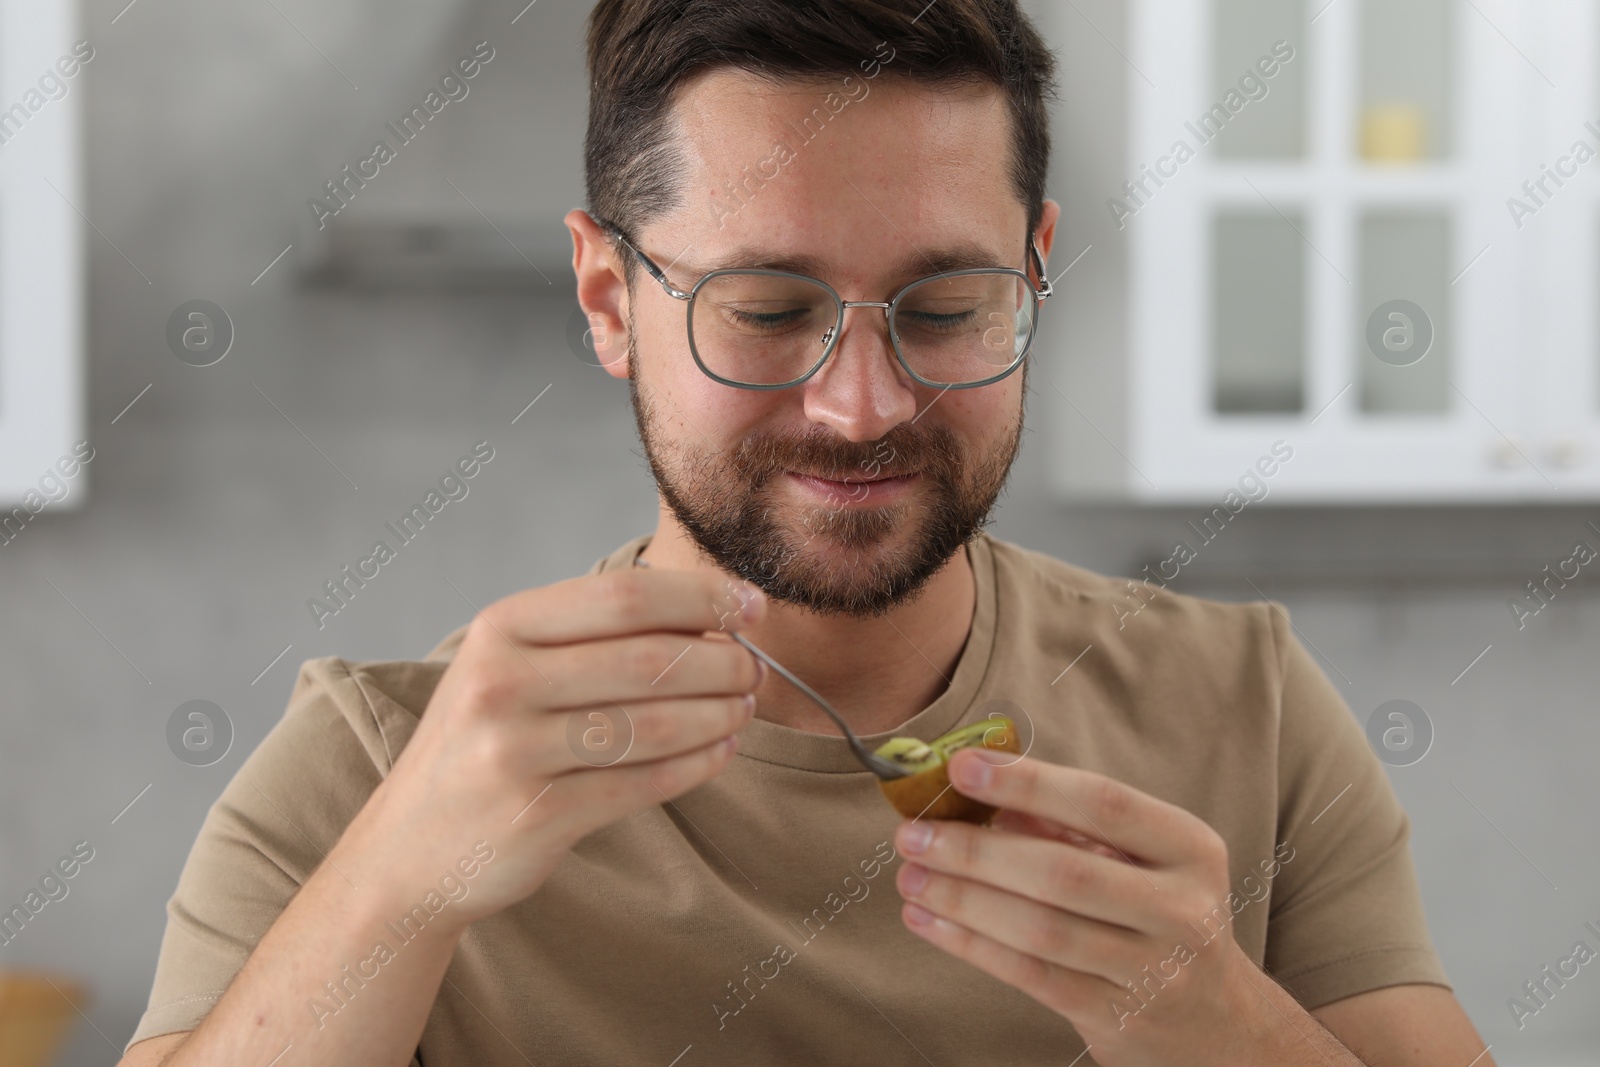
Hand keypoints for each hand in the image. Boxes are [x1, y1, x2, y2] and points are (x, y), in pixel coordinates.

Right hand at [331, 566, 766, 931]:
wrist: (410, 848)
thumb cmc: (484, 741)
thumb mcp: (515, 667)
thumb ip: (594, 637)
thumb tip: (711, 616)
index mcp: (501, 627)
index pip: (624, 596)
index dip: (701, 597)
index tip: (751, 605)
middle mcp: (501, 682)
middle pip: (647, 658)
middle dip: (721, 661)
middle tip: (753, 669)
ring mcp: (513, 751)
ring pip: (653, 723)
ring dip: (717, 714)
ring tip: (743, 708)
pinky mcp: (536, 813)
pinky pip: (642, 783)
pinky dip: (696, 765)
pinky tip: (719, 752)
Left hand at [891, 750, 1267, 1066]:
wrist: (1216, 1021)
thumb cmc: (1158, 913)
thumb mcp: (1139, 858)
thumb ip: (1068, 822)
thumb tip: (981, 787)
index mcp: (1190, 848)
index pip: (1104, 804)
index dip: (1028, 782)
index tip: (961, 766)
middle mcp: (1181, 909)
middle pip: (1063, 872)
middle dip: (977, 850)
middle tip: (914, 833)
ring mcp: (1152, 970)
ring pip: (1040, 929)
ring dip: (962, 899)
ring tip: (910, 875)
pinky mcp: (1116, 1017)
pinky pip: (1029, 975)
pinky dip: (970, 943)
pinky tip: (927, 919)